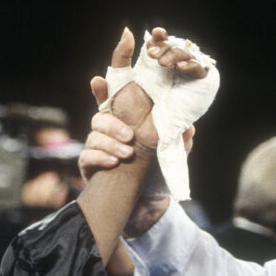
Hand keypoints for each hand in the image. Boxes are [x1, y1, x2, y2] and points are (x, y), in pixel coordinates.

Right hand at [80, 27, 201, 181]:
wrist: (140, 197)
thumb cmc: (154, 167)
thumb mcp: (170, 151)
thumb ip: (177, 138)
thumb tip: (188, 128)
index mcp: (126, 120)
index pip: (112, 100)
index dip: (104, 88)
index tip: (98, 79)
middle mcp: (107, 130)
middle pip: (100, 116)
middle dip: (113, 125)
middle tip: (130, 135)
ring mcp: (96, 146)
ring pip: (94, 136)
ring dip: (110, 144)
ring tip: (127, 154)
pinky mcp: (88, 163)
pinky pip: (87, 155)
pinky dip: (101, 158)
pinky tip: (114, 163)